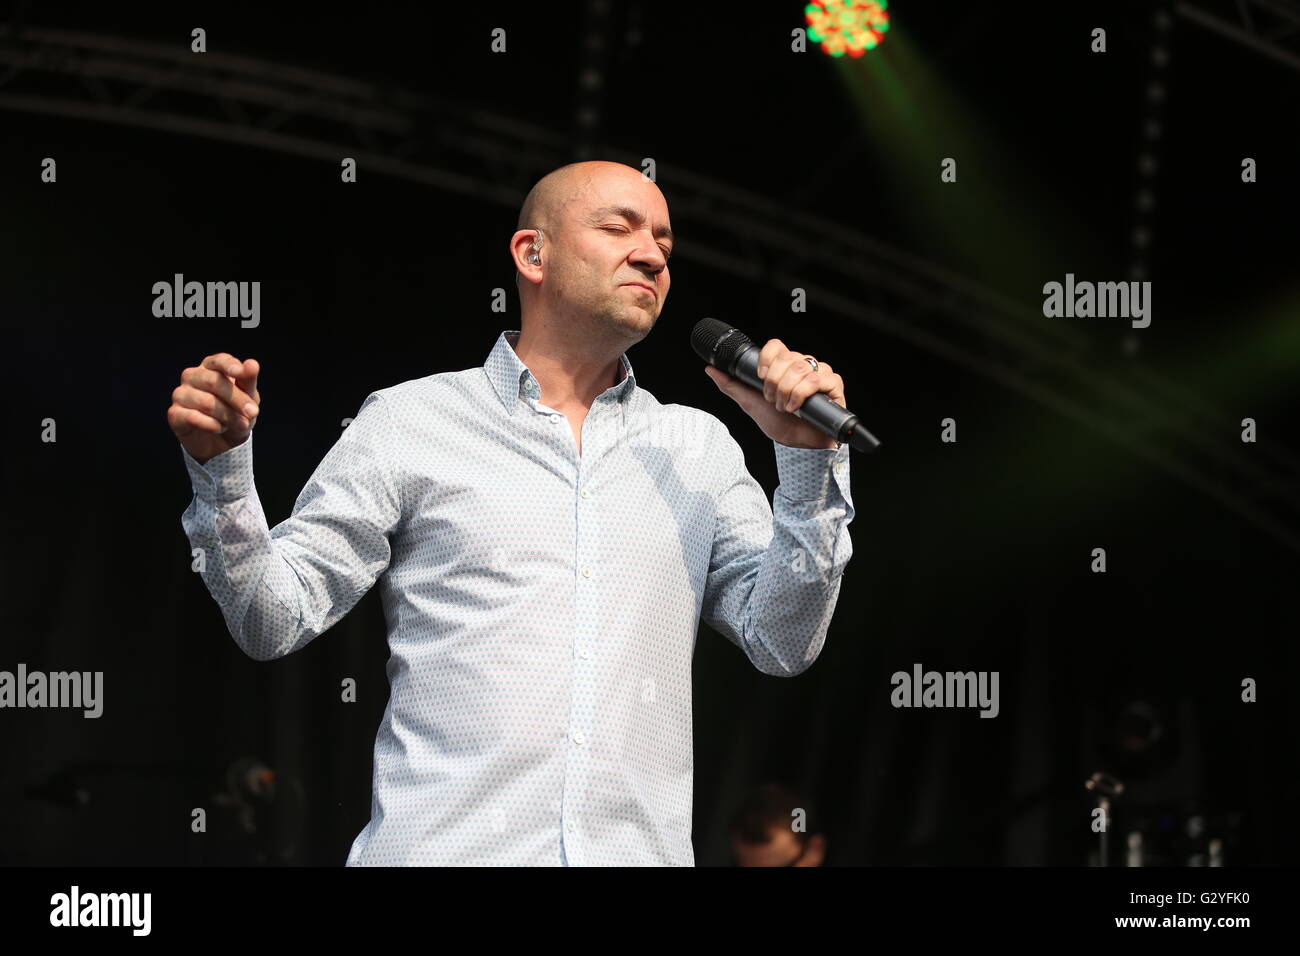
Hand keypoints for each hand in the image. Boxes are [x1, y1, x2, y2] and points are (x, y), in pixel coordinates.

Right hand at [167, 353, 260, 464]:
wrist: (223, 442)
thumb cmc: (236, 413)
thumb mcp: (248, 397)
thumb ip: (248, 380)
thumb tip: (252, 363)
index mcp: (211, 367)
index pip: (218, 360)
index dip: (229, 365)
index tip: (238, 372)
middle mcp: (192, 376)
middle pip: (213, 381)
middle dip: (237, 399)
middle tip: (253, 413)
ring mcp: (180, 394)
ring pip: (206, 402)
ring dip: (228, 416)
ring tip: (238, 424)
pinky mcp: (174, 414)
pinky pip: (193, 418)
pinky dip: (212, 425)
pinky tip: (219, 428)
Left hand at [703, 338, 844, 448]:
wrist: (799, 445)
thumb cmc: (781, 424)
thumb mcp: (750, 403)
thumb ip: (731, 385)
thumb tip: (710, 369)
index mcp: (784, 366)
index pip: (776, 346)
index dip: (767, 359)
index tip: (760, 377)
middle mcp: (803, 365)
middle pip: (787, 357)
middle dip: (774, 383)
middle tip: (773, 400)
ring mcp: (819, 373)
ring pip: (800, 367)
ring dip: (787, 391)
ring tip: (785, 407)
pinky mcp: (833, 384)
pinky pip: (817, 378)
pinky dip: (802, 393)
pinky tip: (797, 407)